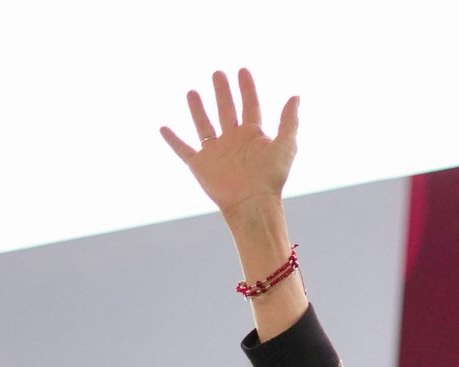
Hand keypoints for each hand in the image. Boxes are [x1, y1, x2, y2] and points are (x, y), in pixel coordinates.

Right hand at [160, 69, 299, 221]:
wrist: (252, 203)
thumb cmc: (271, 177)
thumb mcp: (285, 145)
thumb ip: (289, 121)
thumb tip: (296, 96)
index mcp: (253, 135)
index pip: (250, 105)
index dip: (247, 88)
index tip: (242, 70)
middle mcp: (233, 141)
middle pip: (226, 110)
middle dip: (222, 91)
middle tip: (218, 73)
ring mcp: (216, 152)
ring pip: (204, 124)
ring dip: (197, 108)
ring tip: (192, 92)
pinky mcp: (200, 165)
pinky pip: (182, 149)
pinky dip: (172, 140)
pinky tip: (163, 128)